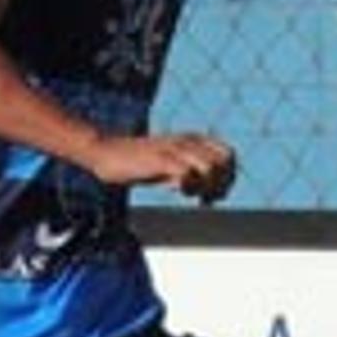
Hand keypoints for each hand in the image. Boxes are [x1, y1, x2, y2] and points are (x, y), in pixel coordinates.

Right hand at [87, 130, 236, 204]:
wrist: (106, 151)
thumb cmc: (138, 162)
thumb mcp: (170, 166)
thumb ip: (191, 173)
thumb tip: (211, 193)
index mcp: (193, 139)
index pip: (230, 155)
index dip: (227, 177)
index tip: (212, 193)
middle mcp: (188, 141)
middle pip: (226, 163)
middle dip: (220, 185)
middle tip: (203, 198)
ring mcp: (174, 149)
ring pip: (211, 168)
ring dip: (205, 187)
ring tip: (189, 194)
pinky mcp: (160, 160)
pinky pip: (187, 174)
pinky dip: (187, 187)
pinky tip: (176, 191)